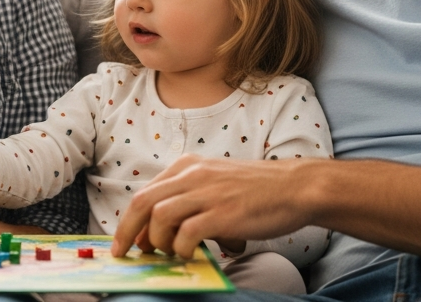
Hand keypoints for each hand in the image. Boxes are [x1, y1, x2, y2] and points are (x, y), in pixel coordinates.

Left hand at [110, 154, 314, 258]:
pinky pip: (186, 233)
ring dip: (158, 242)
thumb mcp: (216, 181)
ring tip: (169, 253)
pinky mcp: (222, 212)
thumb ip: (190, 197)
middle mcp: (192, 174)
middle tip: (125, 253)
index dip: (130, 220)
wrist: (295, 187)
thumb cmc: (258, 190)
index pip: (145, 192)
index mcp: (188, 166)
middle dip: (128, 232)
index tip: (126, 241)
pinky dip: (182, 248)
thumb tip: (165, 231)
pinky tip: (191, 254)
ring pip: (159, 217)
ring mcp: (207, 192)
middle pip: (142, 203)